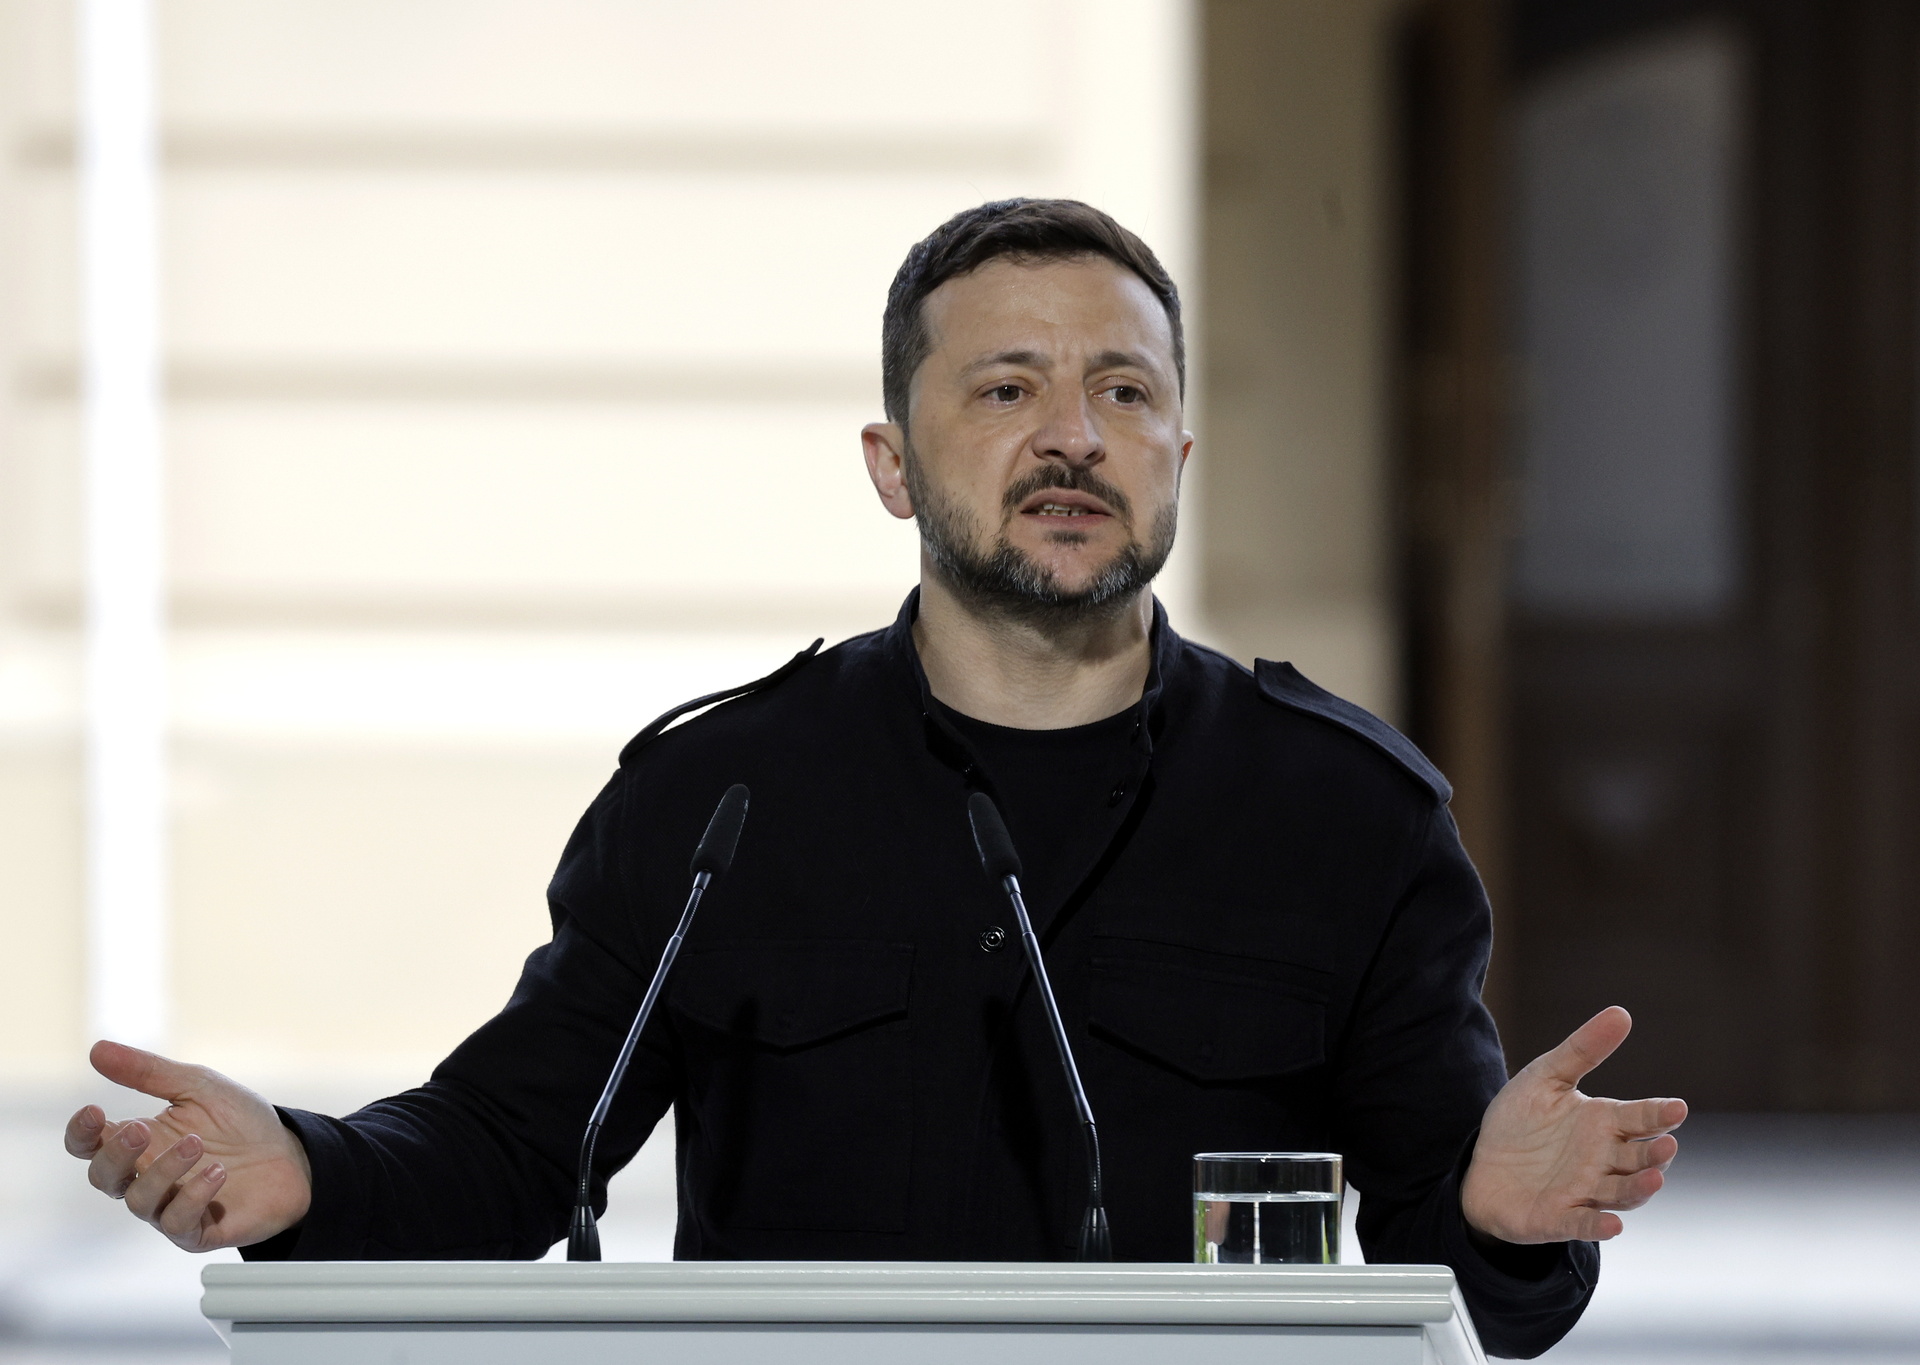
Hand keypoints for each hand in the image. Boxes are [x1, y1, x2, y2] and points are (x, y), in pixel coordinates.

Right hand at [63, 1040, 312, 1252]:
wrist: (291, 1154)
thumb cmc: (240, 1122)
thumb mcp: (198, 1087)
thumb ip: (149, 1072)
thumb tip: (97, 1049)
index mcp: (140, 1141)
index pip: (89, 1145)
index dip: (80, 1132)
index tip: (94, 1111)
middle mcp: (146, 1177)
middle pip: (103, 1177)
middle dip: (115, 1153)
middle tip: (141, 1129)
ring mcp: (168, 1206)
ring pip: (139, 1201)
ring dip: (162, 1170)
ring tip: (196, 1143)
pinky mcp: (196, 1230)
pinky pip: (176, 1223)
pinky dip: (192, 1197)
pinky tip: (216, 1172)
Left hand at [1460, 1006, 1685, 1243]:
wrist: (1482, 1166)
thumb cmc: (1521, 1123)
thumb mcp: (1546, 1078)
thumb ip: (1582, 1050)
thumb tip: (1621, 1012)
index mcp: (1604, 1124)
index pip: (1640, 1117)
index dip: (1659, 1114)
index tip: (1677, 1108)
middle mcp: (1603, 1160)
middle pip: (1639, 1158)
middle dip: (1654, 1153)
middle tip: (1667, 1144)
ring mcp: (1584, 1191)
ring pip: (1622, 1193)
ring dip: (1638, 1188)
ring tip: (1654, 1178)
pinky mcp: (1559, 1218)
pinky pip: (1584, 1224)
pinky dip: (1599, 1226)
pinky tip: (1613, 1225)